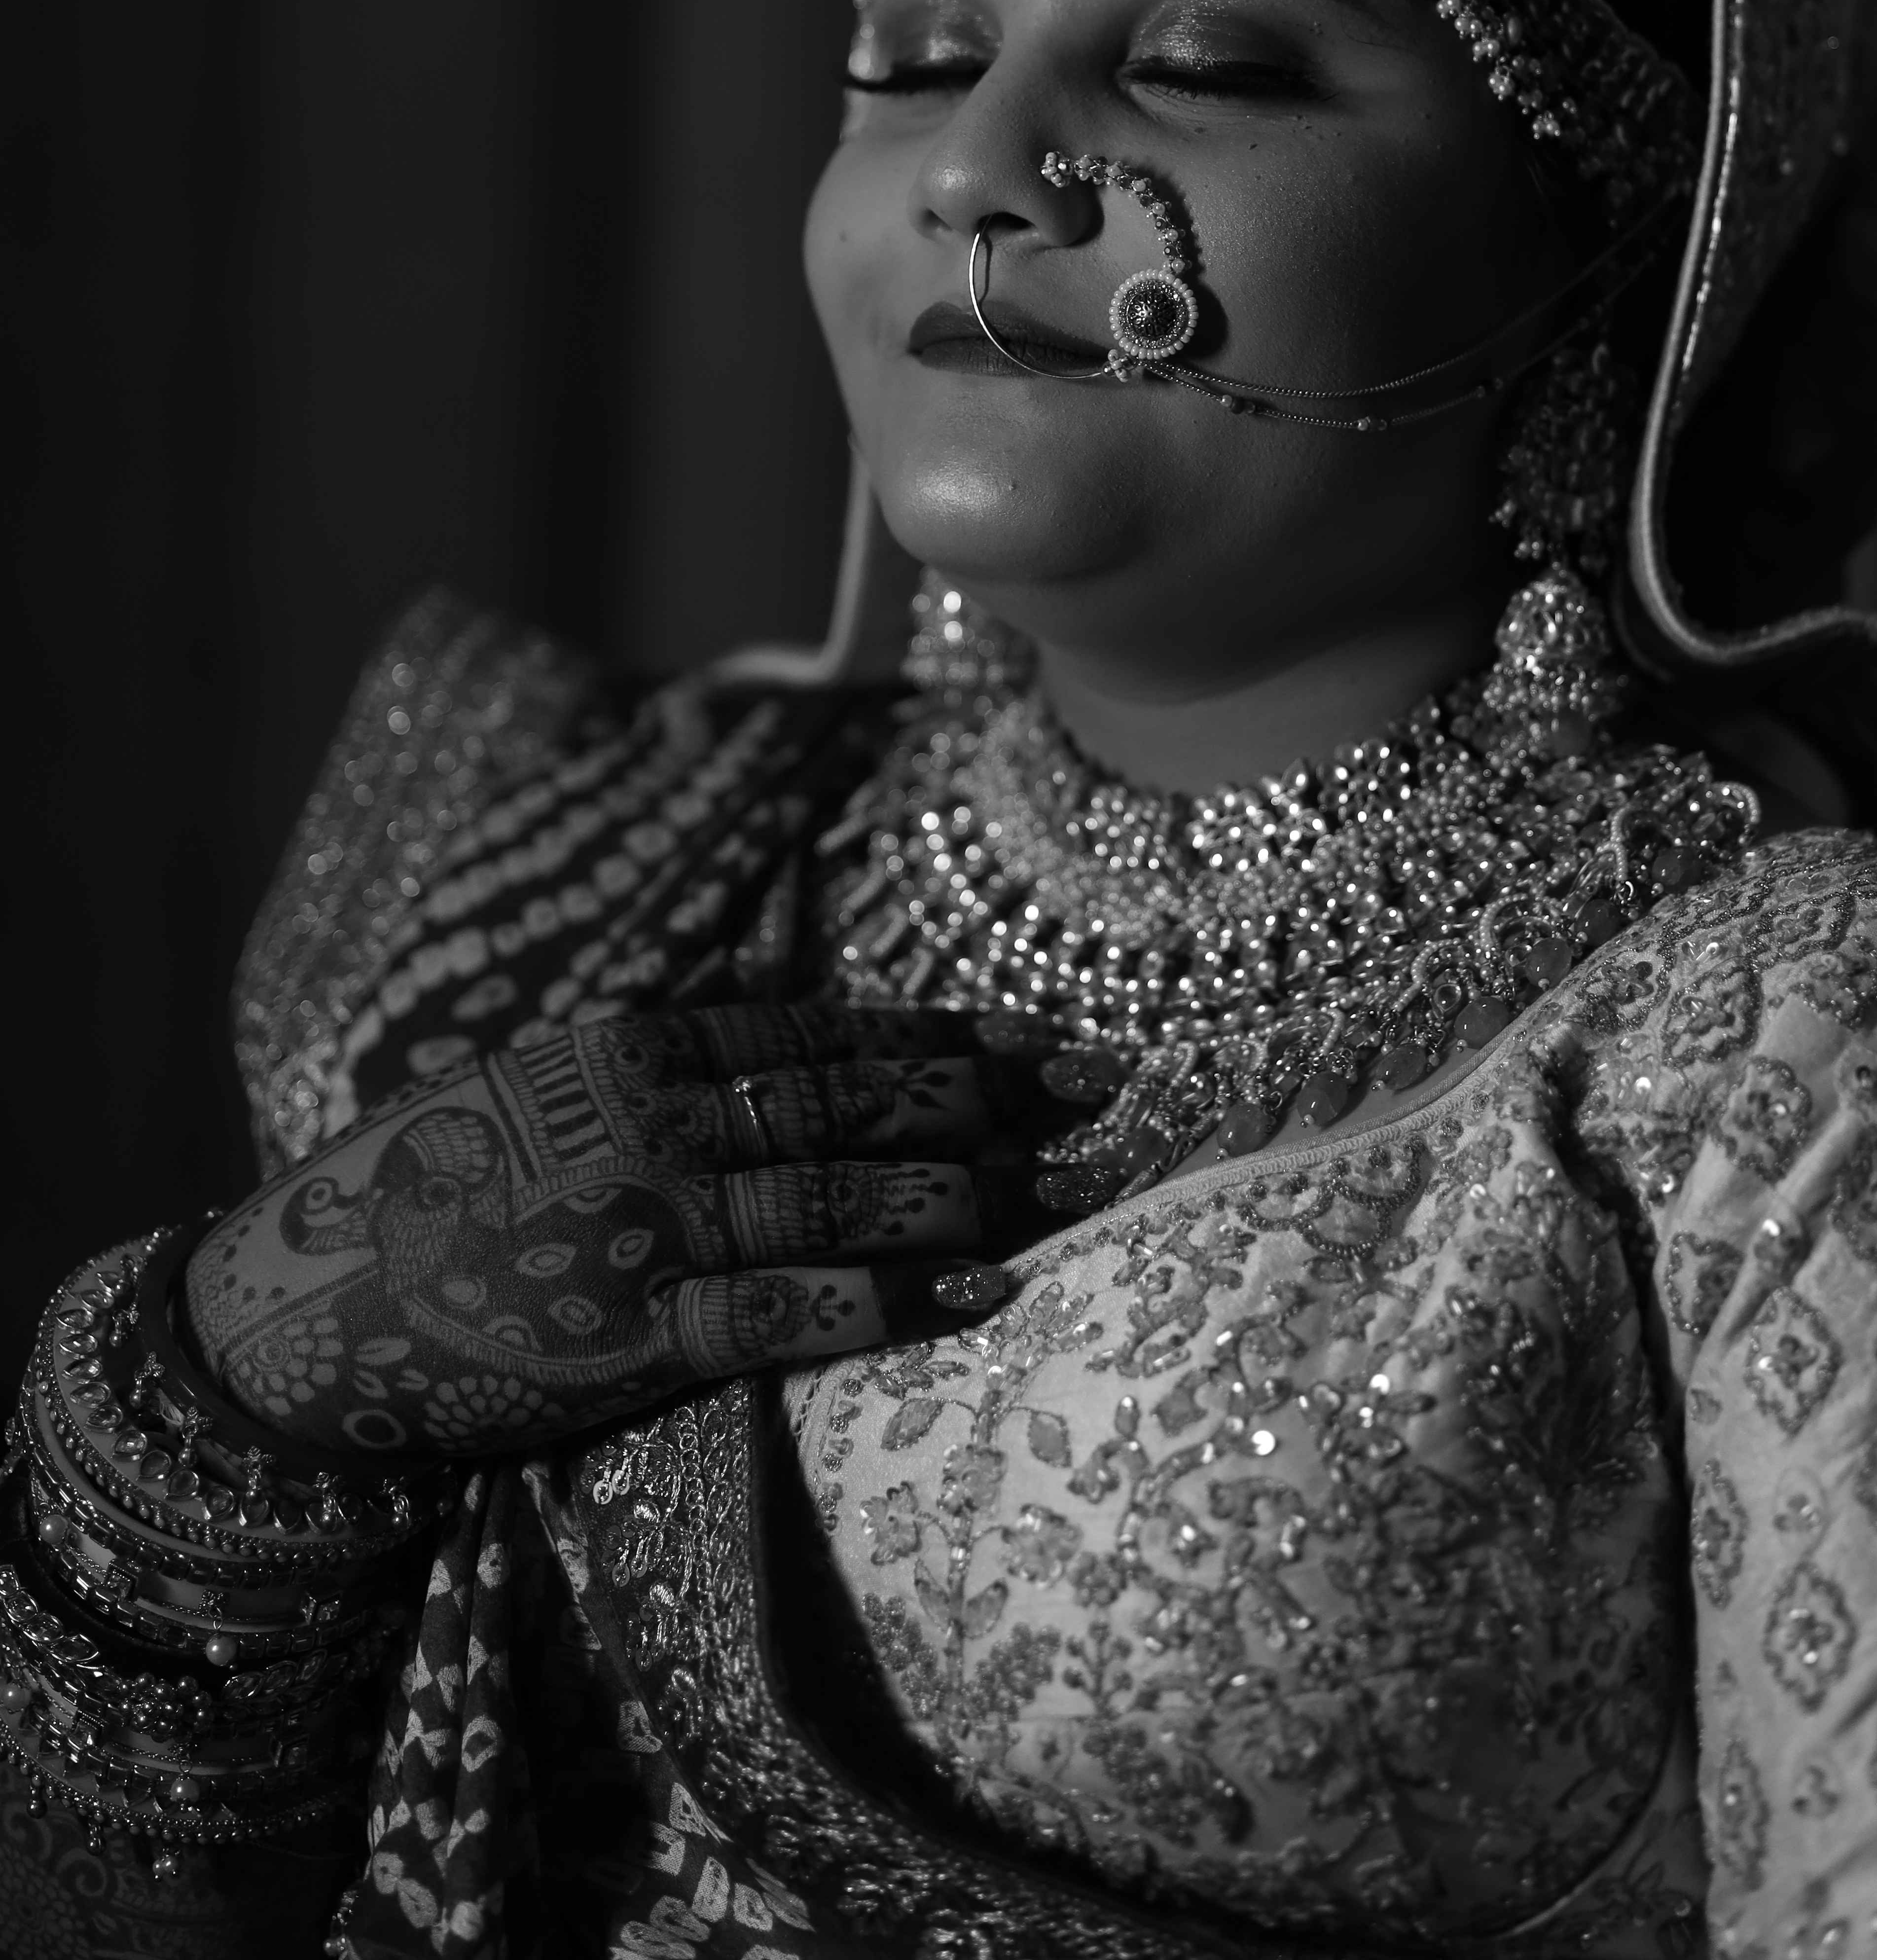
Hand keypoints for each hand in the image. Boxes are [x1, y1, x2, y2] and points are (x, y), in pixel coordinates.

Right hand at [180, 1000, 1116, 1459]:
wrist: (305, 1303)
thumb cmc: (434, 1186)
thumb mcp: (546, 1081)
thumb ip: (664, 1060)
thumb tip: (779, 1011)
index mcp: (632, 1049)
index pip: (823, 1036)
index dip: (943, 1040)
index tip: (1041, 1038)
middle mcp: (651, 1123)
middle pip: (853, 1106)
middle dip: (991, 1102)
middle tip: (1102, 1097)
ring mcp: (646, 1227)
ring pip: (841, 1197)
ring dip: (966, 1191)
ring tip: (1065, 1187)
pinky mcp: (634, 1334)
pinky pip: (791, 1307)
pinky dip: (891, 1295)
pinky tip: (976, 1289)